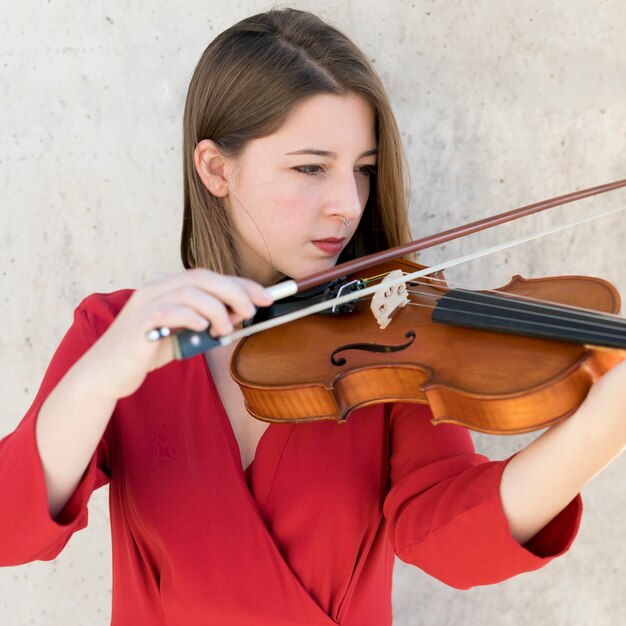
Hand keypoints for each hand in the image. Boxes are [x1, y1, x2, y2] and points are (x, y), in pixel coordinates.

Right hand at [83, 269, 273, 399]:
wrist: (107, 373)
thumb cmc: (146, 352)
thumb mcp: (184, 334)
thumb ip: (207, 322)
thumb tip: (241, 314)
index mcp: (167, 286)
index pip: (210, 276)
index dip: (241, 284)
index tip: (265, 296)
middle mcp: (156, 287)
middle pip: (204, 277)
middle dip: (236, 292)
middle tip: (254, 311)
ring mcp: (145, 302)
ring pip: (191, 291)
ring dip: (217, 309)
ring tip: (226, 330)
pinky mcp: (140, 322)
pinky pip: (170, 310)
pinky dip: (192, 317)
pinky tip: (203, 330)